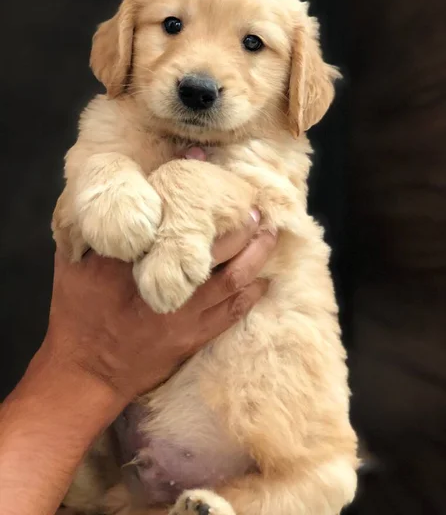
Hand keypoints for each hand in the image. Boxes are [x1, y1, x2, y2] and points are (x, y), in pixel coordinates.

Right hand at [43, 215, 275, 402]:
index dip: (198, 198)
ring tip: (268, 235)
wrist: (87, 371)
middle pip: (216, 249)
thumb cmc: (76, 313)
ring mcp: (184, 314)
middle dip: (241, 226)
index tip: (214, 177)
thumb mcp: (72, 264)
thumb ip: (87, 229)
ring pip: (232, 280)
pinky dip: (251, 294)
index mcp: (133, 262)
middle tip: (256, 208)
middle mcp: (165, 284)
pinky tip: (264, 280)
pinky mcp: (193, 338)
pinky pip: (232, 313)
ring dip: (255, 255)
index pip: (173, 221)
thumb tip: (112, 196)